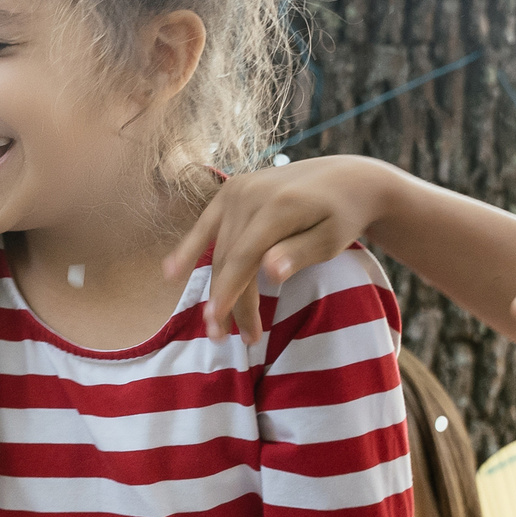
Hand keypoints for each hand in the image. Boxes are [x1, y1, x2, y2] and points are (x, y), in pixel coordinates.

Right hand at [163, 158, 387, 343]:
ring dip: (216, 287)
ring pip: (219, 248)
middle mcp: (251, 194)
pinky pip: (205, 224)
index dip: (231, 294)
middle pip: (229, 257)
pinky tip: (169, 273)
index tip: (223, 328)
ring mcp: (237, 190)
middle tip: (230, 339)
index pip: (245, 258)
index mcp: (278, 206)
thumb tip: (269, 273)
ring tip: (217, 323)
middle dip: (227, 300)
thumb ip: (299, 254)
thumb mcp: (332, 238)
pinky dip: (188, 249)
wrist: (346, 177)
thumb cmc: (343, 215)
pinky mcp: (231, 191)